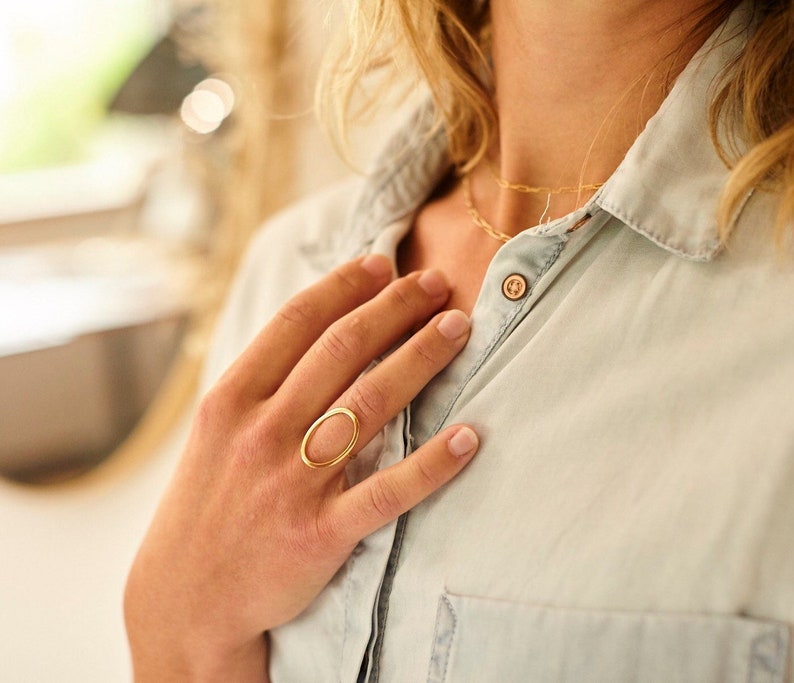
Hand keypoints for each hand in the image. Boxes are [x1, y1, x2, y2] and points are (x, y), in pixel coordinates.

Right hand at [124, 254, 478, 680]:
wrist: (186, 597)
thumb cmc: (208, 503)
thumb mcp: (215, 432)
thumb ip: (260, 382)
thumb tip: (316, 329)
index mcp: (232, 399)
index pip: (297, 322)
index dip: (346, 285)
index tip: (384, 263)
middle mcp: (263, 431)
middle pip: (343, 350)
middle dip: (396, 307)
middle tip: (437, 283)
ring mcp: (293, 482)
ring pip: (372, 403)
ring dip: (422, 357)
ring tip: (458, 327)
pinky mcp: (322, 533)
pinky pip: (389, 491)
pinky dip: (434, 463)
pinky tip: (469, 437)